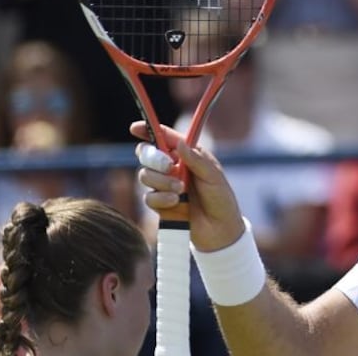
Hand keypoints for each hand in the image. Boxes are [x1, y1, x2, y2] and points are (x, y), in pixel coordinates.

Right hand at [133, 122, 245, 251]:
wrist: (219, 229)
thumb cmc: (221, 198)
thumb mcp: (214, 176)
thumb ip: (197, 160)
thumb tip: (180, 145)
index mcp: (187, 155)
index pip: (165, 138)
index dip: (149, 130)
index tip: (136, 128)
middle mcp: (172, 167)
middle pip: (147, 154)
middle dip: (154, 158)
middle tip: (169, 166)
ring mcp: (164, 185)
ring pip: (145, 175)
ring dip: (161, 181)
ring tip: (181, 190)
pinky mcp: (159, 204)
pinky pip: (149, 197)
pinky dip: (161, 198)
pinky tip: (176, 202)